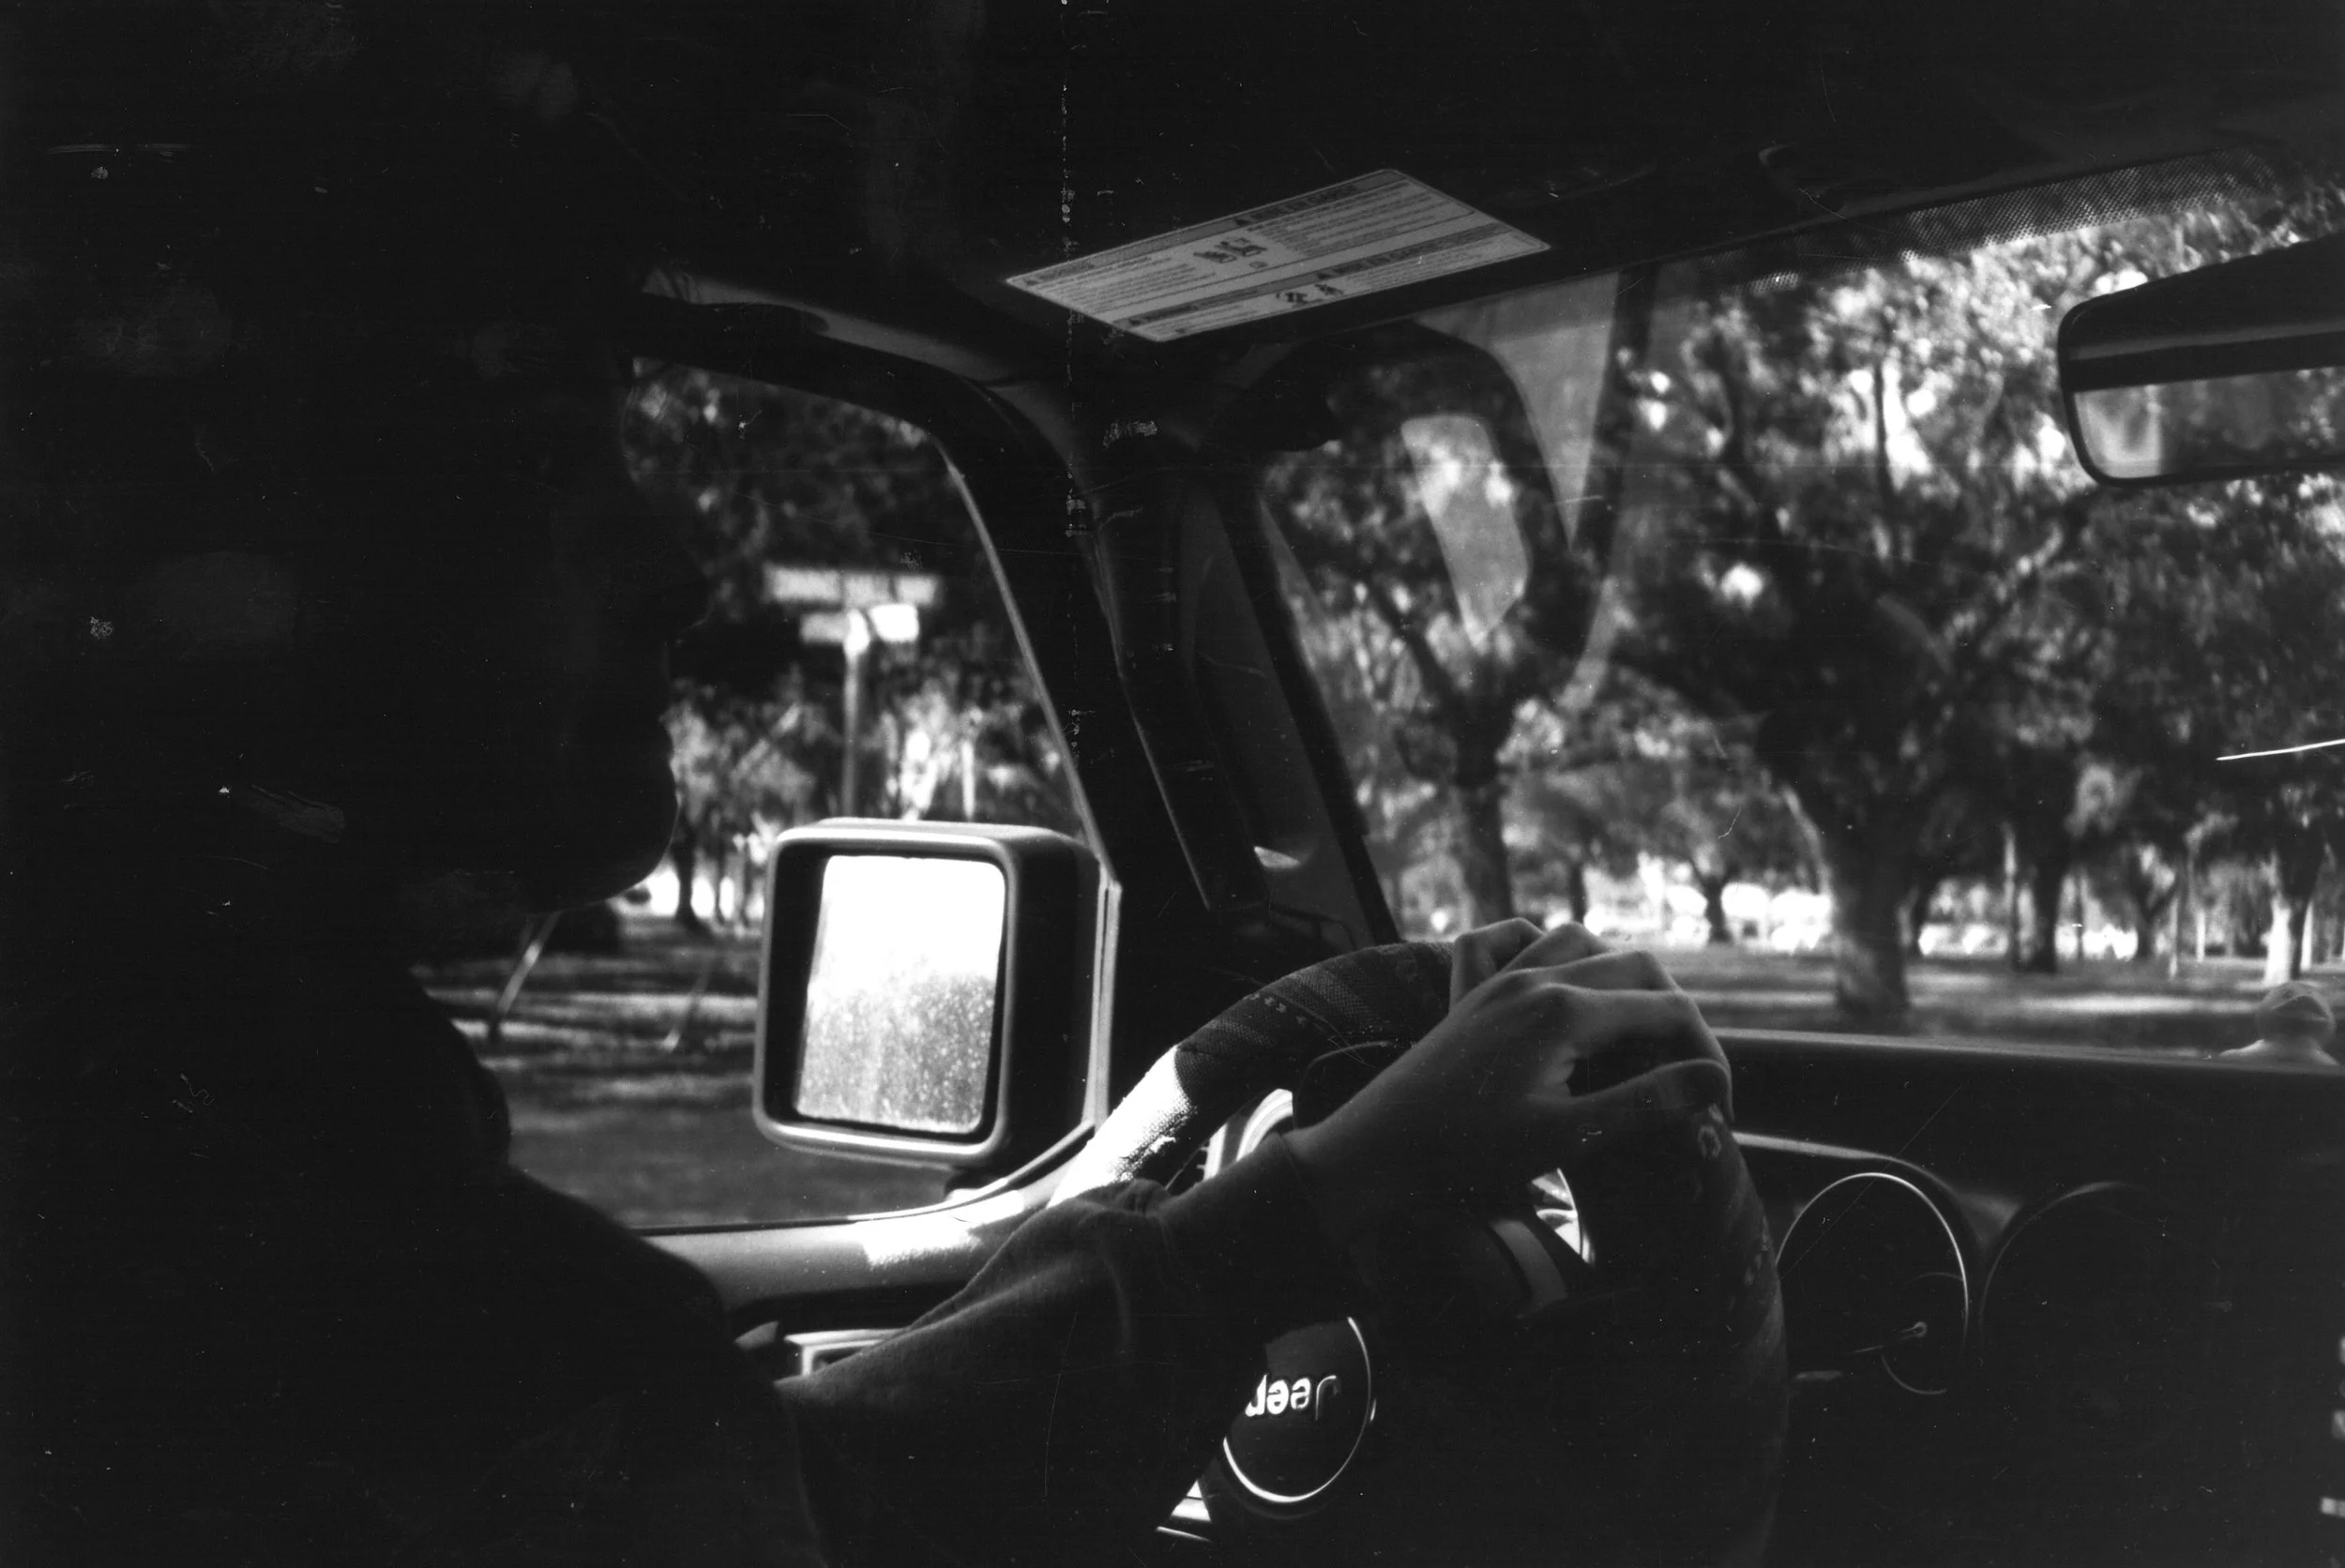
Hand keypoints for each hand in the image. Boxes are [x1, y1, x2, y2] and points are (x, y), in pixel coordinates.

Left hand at [1285, 922, 1729, 1242]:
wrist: (1378, 1149)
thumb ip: (1643, 1103)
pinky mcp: (1473, 993)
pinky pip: (1511, 940)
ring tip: (1642, 1032)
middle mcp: (1534, 977)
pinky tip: (1556, 982)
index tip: (1720, 1108)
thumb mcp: (1566, 1137)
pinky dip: (1542, 946)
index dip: (1706, 1055)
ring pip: (1579, 941)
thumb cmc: (1470, 1152)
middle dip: (1675, 1013)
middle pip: (1634, 965)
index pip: (1666, 1011)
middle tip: (1690, 1071)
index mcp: (1564, 1010)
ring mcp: (1500, 980)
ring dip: (1620, 974)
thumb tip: (1712, 1081)